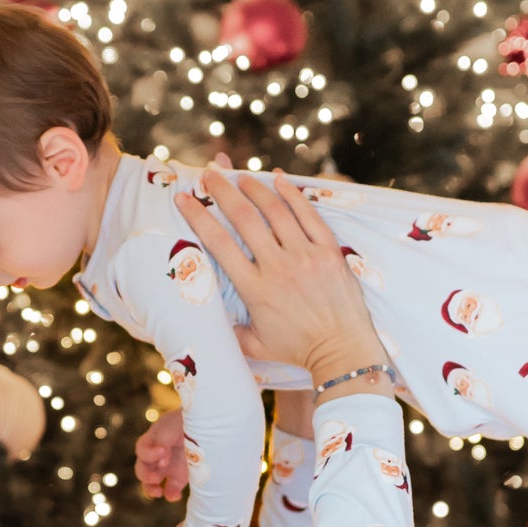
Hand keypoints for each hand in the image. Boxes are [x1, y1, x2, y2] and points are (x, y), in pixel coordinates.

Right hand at [135, 409, 187, 501]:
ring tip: (159, 492)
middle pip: (142, 469)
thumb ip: (163, 440)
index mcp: (152, 440)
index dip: (149, 454)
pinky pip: (170, 489)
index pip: (142, 450)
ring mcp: (167, 468)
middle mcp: (156, 455)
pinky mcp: (179, 477)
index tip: (163, 451)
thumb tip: (161, 463)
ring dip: (152, 489)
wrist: (207, 425)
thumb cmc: (186, 421)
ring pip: (152, 483)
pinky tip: (175, 496)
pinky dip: (171, 494)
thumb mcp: (172, 424)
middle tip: (156, 477)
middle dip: (146, 475)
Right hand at [177, 171, 385, 384]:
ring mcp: (305, 257)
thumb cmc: (298, 350)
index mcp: (255, 289)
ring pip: (276, 211)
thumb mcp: (256, 347)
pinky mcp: (328, 252)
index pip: (219, 245)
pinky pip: (309, 215)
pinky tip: (280, 180)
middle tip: (211, 175)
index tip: (185, 200)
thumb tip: (214, 320)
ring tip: (242, 177)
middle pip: (244, 218)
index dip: (199, 217)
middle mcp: (278, 268)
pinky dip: (293, 194)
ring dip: (255, 188)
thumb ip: (232, 332)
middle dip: (223, 191)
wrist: (342, 351)